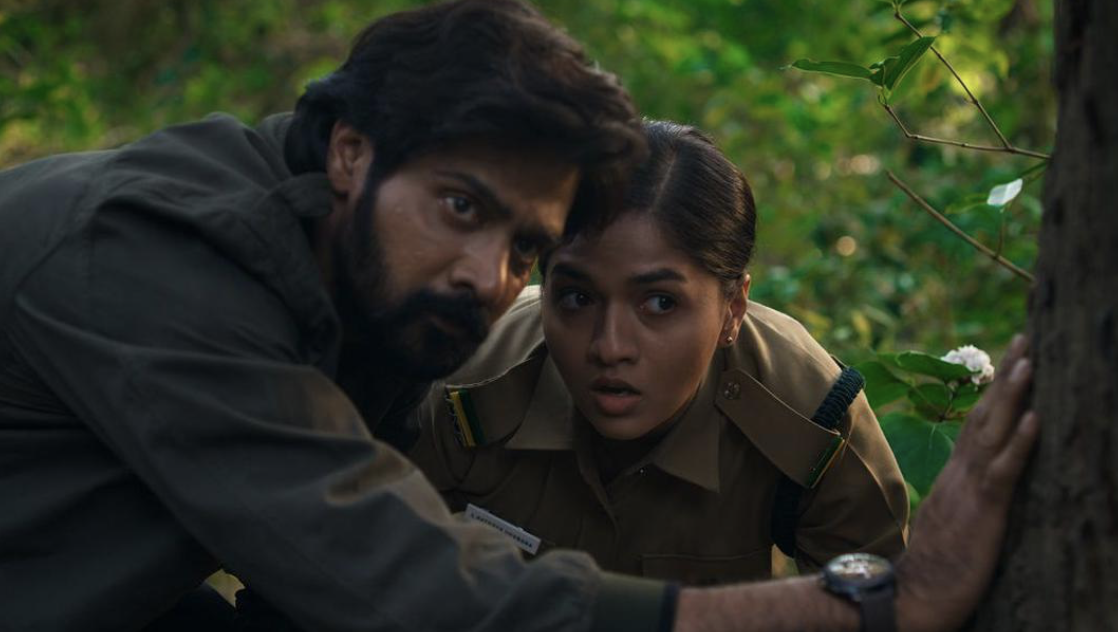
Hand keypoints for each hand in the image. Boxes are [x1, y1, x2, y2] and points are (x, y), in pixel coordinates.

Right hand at [894, 334, 1038, 631]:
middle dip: (1006, 375)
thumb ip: (962, 497)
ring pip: (993, 432)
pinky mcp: (982, 511)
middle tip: (1024, 336)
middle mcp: (960, 474)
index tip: (1012, 359)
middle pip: (984, 414)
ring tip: (1030, 358)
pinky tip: (1036, 417)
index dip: (997, 391)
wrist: (909, 597)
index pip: (978, 424)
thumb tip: (975, 485)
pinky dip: (1020, 442)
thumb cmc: (933, 568)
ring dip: (1013, 394)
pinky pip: (1004, 471)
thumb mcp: (949, 523)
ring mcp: (969, 489)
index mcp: (955, 476)